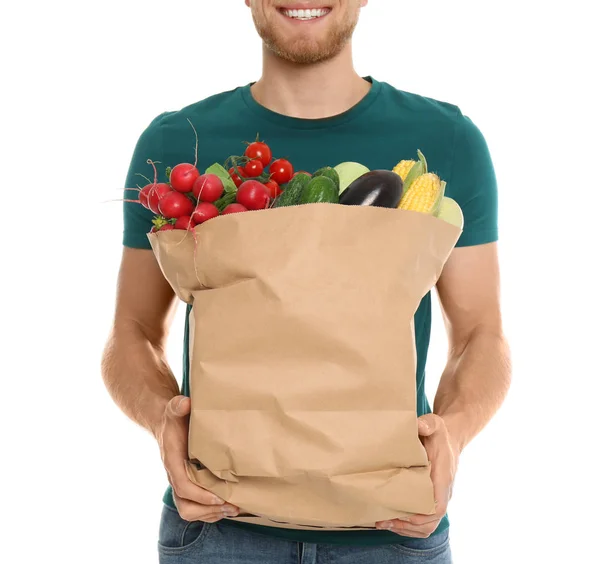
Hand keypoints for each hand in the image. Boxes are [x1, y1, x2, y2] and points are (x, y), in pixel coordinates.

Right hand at [157, 395, 239, 521]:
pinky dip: (211, 511)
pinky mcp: (188, 485)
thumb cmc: (173, 418)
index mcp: (172, 462)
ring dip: (212, 514)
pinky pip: (196, 507)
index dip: (201, 495)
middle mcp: (175, 476)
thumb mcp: (174, 409)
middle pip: (186, 505)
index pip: (183, 486)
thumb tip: (185, 403)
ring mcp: (180, 482)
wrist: (165, 424)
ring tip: (234, 508)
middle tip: (232, 506)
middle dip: (208, 510)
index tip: (219, 497)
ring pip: (190, 510)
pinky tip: (228, 505)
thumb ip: (178, 406)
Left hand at [376, 413, 457, 536]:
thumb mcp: (435, 424)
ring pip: (427, 526)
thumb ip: (427, 424)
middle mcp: (442, 492)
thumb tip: (418, 425)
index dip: (421, 516)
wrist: (450, 438)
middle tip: (384, 520)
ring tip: (383, 523)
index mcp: (443, 478)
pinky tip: (390, 519)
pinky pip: (423, 521)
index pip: (438, 506)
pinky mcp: (430, 497)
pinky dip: (407, 525)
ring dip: (406, 528)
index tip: (401, 515)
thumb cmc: (439, 433)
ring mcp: (437, 497)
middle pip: (430, 522)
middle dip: (407, 525)